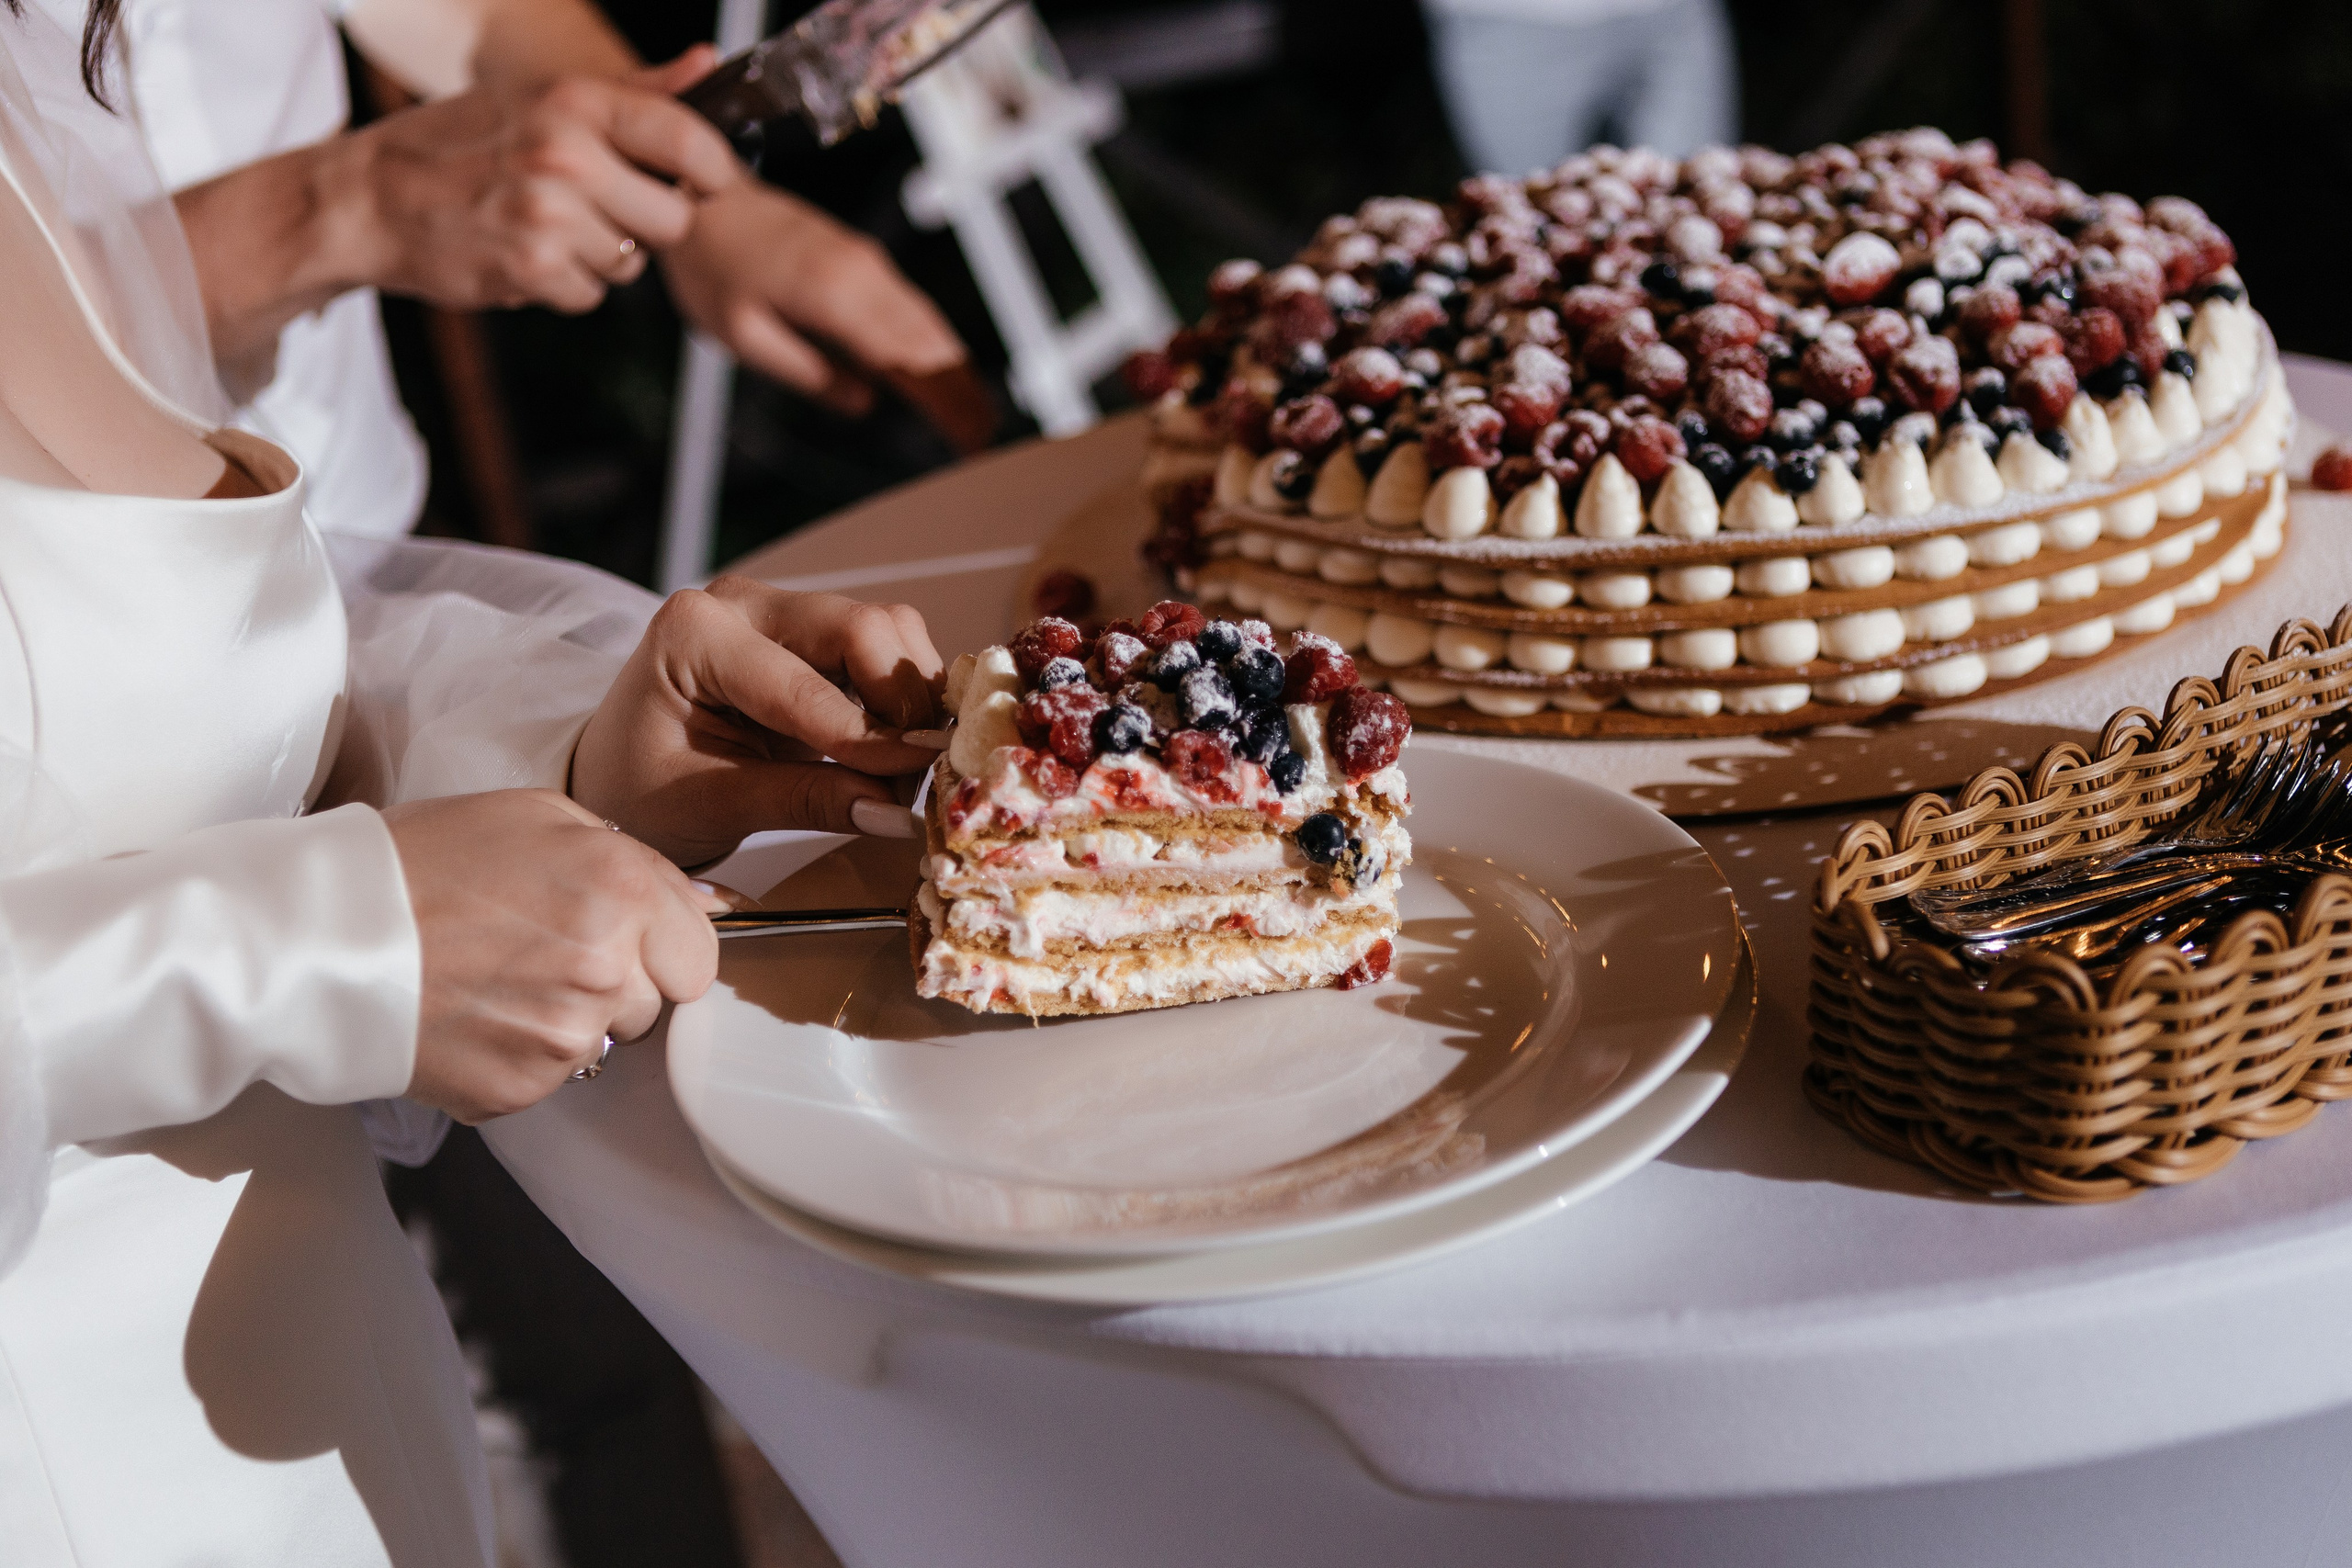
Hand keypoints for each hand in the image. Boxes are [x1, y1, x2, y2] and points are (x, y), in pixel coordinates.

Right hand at [344, 50, 742, 314]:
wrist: (368, 198)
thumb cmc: (457, 144)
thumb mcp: (541, 97)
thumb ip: (635, 90)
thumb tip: (707, 62)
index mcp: (572, 102)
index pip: (687, 138)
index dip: (713, 170)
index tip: (709, 181)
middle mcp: (564, 154)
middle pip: (673, 217)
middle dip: (646, 224)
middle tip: (600, 208)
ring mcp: (547, 215)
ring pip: (632, 263)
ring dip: (602, 257)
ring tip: (550, 227)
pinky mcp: (531, 269)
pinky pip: (591, 294)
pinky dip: (566, 285)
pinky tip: (527, 254)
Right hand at [388, 789, 720, 1122]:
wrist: (319, 932)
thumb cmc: (421, 862)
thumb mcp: (536, 816)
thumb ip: (629, 859)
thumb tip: (696, 903)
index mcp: (621, 893)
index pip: (699, 956)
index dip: (663, 948)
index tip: (627, 940)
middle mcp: (606, 969)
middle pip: (652, 1004)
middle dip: (613, 983)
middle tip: (538, 952)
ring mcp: (563, 1036)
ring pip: (600, 1042)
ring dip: (564, 1019)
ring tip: (495, 979)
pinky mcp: (518, 1087)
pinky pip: (546, 1076)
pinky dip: (515, 1053)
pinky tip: (470, 1013)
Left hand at [570, 575, 946, 865]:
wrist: (617, 776)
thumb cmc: (641, 791)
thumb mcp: (712, 804)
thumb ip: (804, 801)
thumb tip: (893, 813)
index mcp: (694, 633)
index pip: (805, 683)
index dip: (869, 738)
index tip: (911, 786)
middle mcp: (742, 603)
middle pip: (863, 627)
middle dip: (901, 706)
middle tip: (913, 778)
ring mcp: (781, 610)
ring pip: (886, 630)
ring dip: (910, 699)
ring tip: (899, 770)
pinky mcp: (811, 632)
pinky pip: (883, 647)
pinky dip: (901, 697)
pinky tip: (892, 748)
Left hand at [662, 182, 995, 451]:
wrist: (700, 199)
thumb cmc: (712, 268)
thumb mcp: (744, 337)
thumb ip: (808, 372)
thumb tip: (863, 402)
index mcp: (834, 297)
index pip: (910, 364)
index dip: (946, 406)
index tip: (970, 443)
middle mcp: (864, 274)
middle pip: (933, 345)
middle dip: (966, 394)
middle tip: (986, 441)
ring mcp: (869, 262)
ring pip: (931, 324)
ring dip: (959, 371)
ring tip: (978, 416)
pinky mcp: (865, 259)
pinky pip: (914, 307)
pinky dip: (938, 344)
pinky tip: (947, 371)